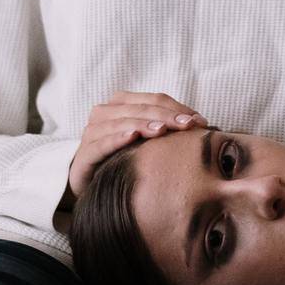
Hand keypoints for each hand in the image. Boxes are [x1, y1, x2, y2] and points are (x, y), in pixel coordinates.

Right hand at [66, 92, 207, 201]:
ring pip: (121, 122)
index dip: (177, 108)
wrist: (92, 185)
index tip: (199, 121)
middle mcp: (104, 113)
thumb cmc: (125, 158)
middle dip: (166, 116)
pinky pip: (101, 143)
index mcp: (121, 104)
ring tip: (163, 130)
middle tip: (189, 126)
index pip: (153, 99)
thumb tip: (201, 123)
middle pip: (139, 108)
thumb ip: (166, 127)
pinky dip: (116, 138)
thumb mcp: (147, 141)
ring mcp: (92, 132)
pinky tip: (132, 138)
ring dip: (143, 124)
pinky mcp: (84, 155)